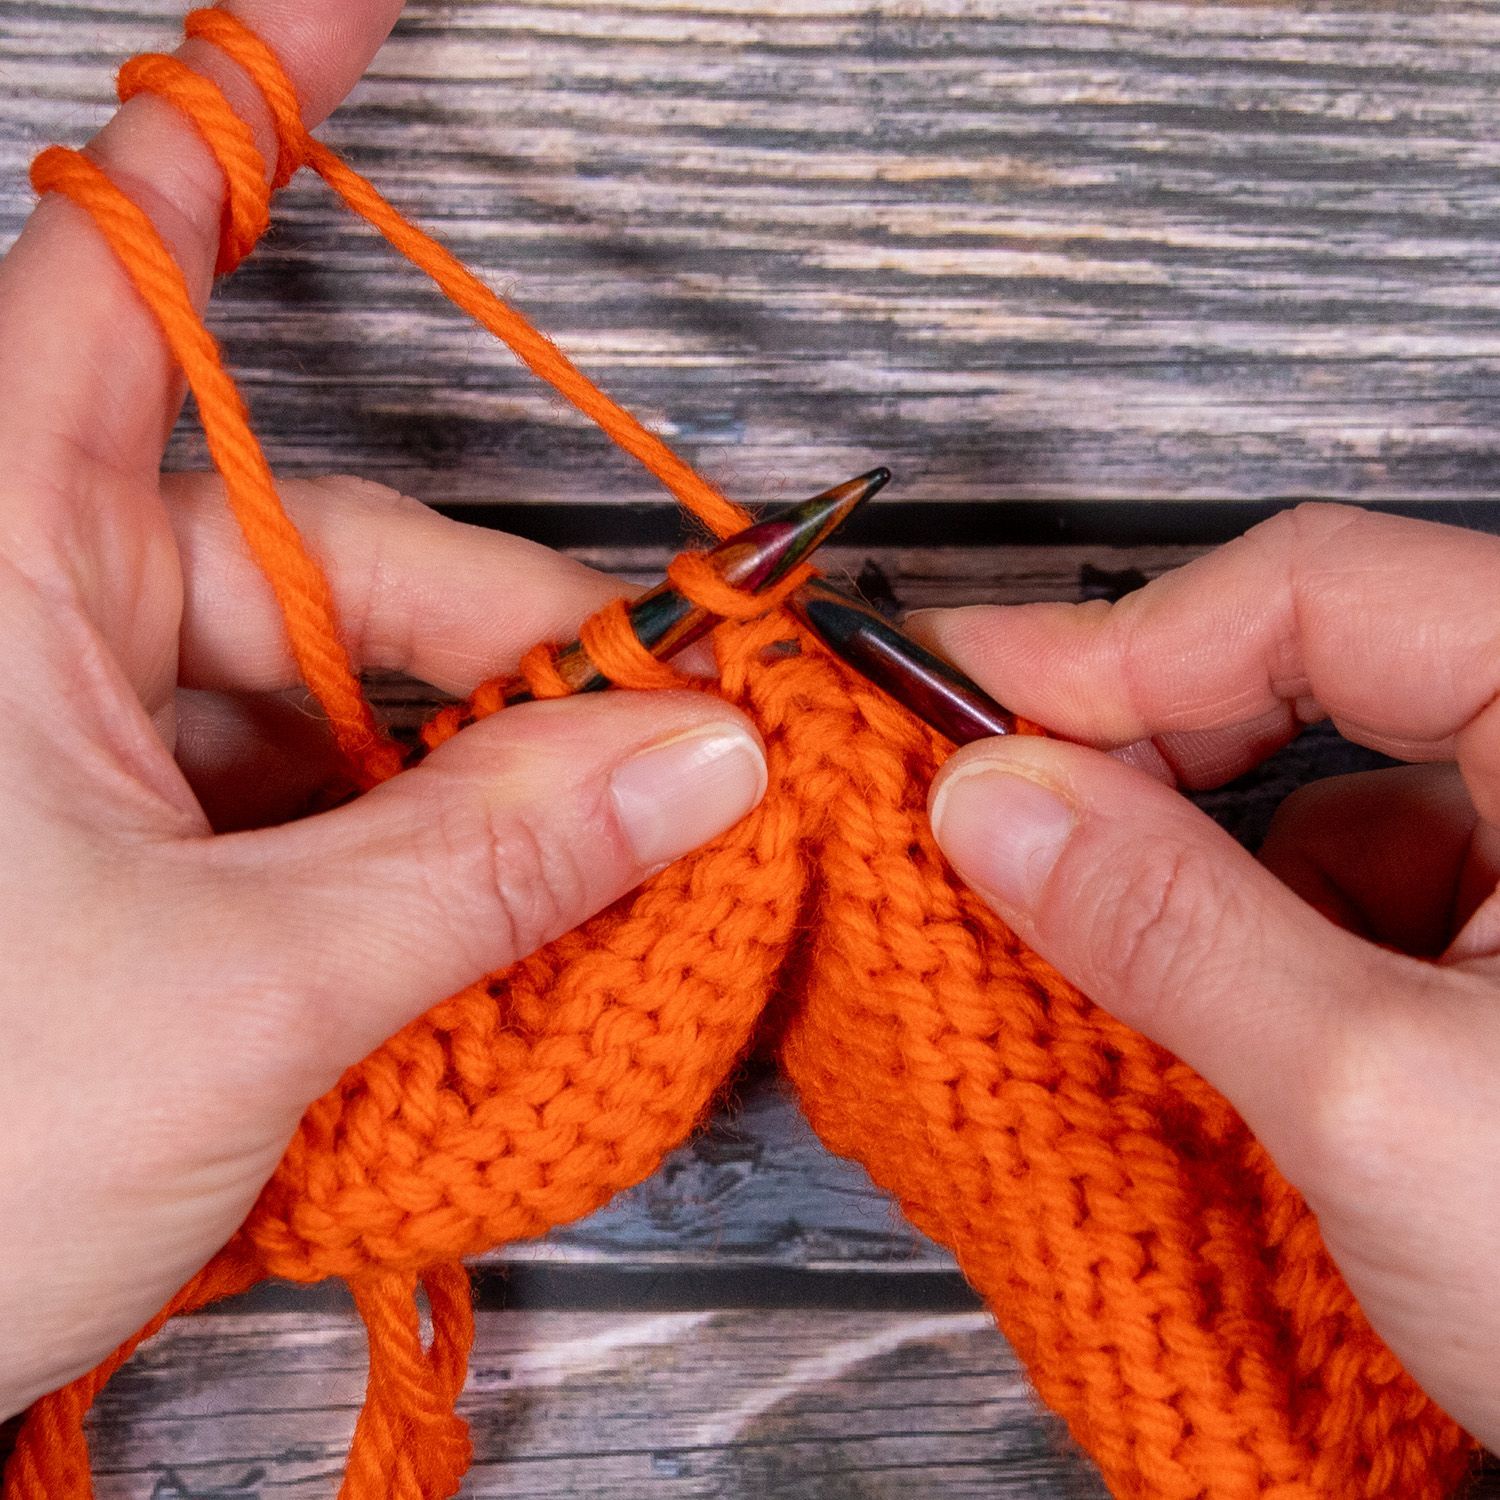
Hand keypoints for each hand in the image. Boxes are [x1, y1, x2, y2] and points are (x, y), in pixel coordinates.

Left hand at [0, 0, 764, 1416]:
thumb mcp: (236, 996)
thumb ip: (487, 869)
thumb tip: (691, 766)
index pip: (126, 267)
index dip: (260, 110)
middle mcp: (42, 619)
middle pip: (346, 561)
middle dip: (527, 654)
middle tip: (680, 741)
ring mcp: (92, 735)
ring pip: (354, 702)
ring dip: (492, 786)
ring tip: (611, 875)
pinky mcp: (138, 843)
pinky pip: (327, 798)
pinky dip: (430, 853)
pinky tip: (513, 920)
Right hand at [916, 503, 1499, 1450]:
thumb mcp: (1381, 1099)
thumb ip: (1171, 927)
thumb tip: (993, 803)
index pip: (1316, 594)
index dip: (1116, 641)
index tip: (966, 691)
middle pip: (1321, 670)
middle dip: (1151, 752)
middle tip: (1004, 808)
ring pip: (1335, 794)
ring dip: (1208, 869)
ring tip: (1114, 960)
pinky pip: (1372, 891)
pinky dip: (1275, 938)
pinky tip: (1235, 1027)